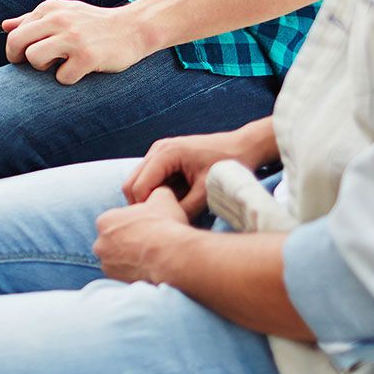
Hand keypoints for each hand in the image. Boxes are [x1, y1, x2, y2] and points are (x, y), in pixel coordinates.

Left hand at [2, 0, 154, 83]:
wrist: (134, 28)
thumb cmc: (93, 24)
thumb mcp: (63, 13)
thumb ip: (33, 19)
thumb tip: (4, 26)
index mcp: (50, 8)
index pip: (15, 32)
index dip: (16, 50)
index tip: (27, 56)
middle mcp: (59, 19)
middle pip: (16, 42)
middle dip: (18, 59)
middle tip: (35, 65)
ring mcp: (73, 37)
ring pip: (34, 58)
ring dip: (44, 68)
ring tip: (60, 64)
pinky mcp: (87, 56)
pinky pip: (62, 77)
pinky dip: (69, 78)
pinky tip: (81, 70)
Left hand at [93, 187, 191, 283]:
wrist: (173, 257)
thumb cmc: (165, 225)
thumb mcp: (163, 197)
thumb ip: (155, 191)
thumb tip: (157, 190)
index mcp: (105, 220)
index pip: (116, 221)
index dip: (133, 223)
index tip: (146, 227)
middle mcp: (100, 243)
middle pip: (114, 241)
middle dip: (128, 242)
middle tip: (149, 243)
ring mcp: (106, 265)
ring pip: (118, 259)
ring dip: (130, 258)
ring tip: (151, 257)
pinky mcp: (116, 282)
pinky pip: (124, 275)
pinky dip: (133, 272)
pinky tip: (149, 269)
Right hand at [121, 125, 272, 217]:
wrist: (243, 146)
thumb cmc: (227, 165)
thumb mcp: (207, 192)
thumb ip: (184, 209)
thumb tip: (168, 227)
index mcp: (166, 153)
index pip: (138, 187)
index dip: (146, 210)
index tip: (163, 223)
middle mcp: (157, 149)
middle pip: (131, 183)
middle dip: (142, 205)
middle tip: (163, 220)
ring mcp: (159, 150)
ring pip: (137, 181)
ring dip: (149, 199)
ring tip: (170, 210)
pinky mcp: (164, 155)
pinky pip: (149, 177)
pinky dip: (155, 192)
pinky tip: (174, 200)